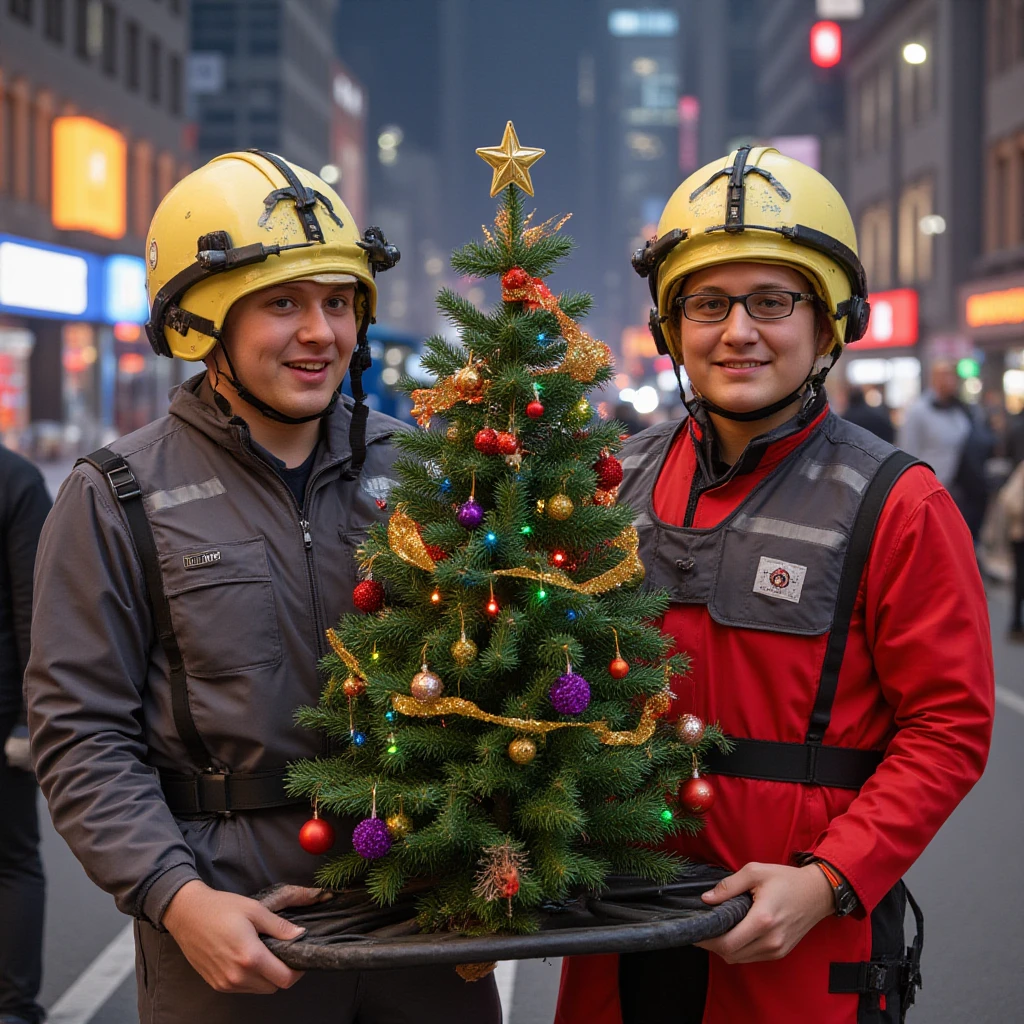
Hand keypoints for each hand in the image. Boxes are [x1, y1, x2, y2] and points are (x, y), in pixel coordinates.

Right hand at [162, 880, 320, 993]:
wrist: (187, 914)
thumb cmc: (221, 908)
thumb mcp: (255, 910)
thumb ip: (279, 926)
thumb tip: (300, 935)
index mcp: (250, 957)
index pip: (285, 979)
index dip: (297, 970)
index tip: (299, 956)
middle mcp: (237, 976)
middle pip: (273, 987)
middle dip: (283, 972)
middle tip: (282, 951)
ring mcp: (225, 983)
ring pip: (258, 989)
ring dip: (267, 977)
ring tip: (264, 952)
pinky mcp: (216, 984)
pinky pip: (243, 988)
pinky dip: (251, 978)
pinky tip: (247, 958)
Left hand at [695, 862, 834, 963]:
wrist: (817, 893)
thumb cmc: (786, 879)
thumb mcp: (755, 872)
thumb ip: (728, 886)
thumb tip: (706, 899)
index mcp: (763, 920)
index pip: (727, 943)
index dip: (706, 940)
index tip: (694, 930)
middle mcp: (771, 940)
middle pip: (730, 955)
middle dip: (712, 945)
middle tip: (702, 928)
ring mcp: (777, 949)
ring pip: (740, 959)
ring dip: (725, 948)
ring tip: (716, 929)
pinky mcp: (780, 952)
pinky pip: (751, 957)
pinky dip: (739, 949)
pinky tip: (734, 933)